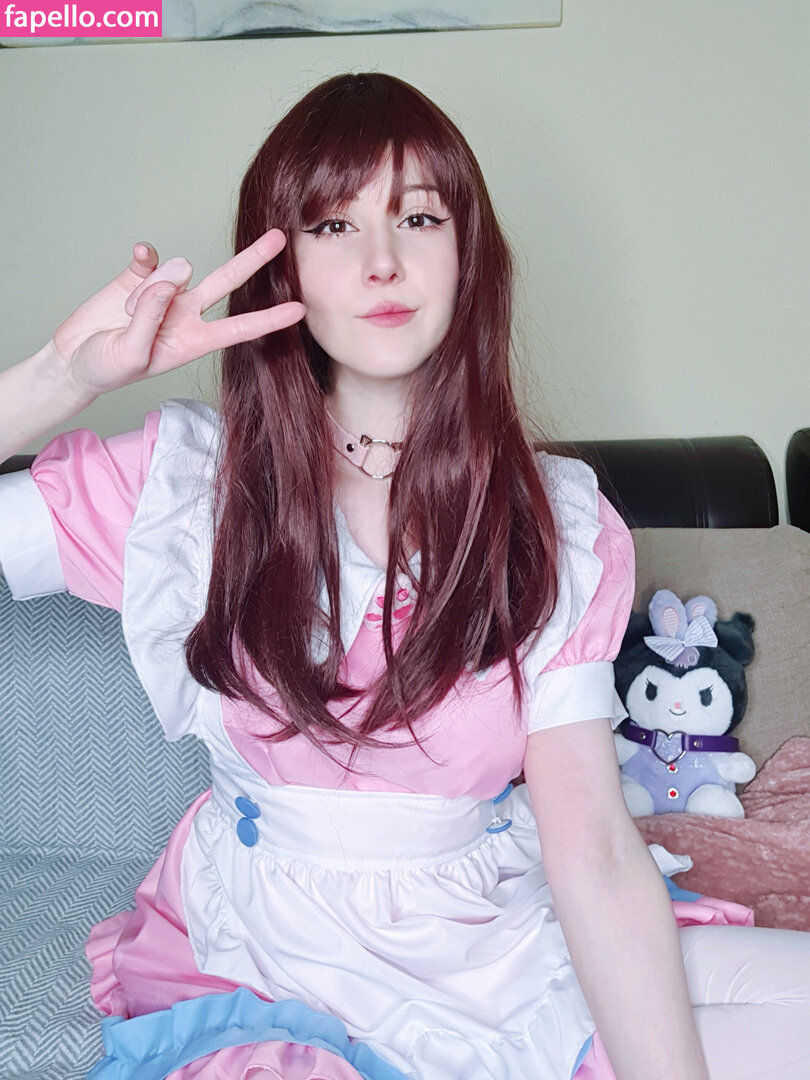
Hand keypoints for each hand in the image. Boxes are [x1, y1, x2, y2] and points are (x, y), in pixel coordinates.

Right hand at [50, 229, 305, 400]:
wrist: (72, 360)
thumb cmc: (106, 369)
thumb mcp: (131, 353)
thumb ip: (151, 315)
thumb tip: (172, 275)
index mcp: (193, 341)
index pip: (239, 328)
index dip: (268, 319)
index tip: (299, 310)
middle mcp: (185, 314)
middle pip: (226, 281)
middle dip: (252, 260)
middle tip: (279, 237)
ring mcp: (164, 293)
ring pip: (174, 272)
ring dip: (147, 292)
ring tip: (123, 318)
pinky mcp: (140, 276)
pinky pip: (150, 257)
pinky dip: (144, 258)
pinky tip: (138, 256)